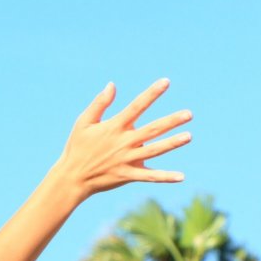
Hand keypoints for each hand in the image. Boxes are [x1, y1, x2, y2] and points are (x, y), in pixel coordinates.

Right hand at [53, 79, 191, 197]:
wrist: (71, 178)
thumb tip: (112, 85)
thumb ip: (99, 104)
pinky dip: (165, 177)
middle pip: (152, 129)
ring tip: (188, 136)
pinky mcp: (128, 175)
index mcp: (114, 127)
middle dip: (171, 121)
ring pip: (154, 150)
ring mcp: (127, 159)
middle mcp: (124, 142)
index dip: (151, 94)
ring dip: (172, 143)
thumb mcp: (83, 123)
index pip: (137, 106)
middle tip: (188, 114)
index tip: (166, 82)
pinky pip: (149, 176)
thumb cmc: (77, 147)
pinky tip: (181, 176)